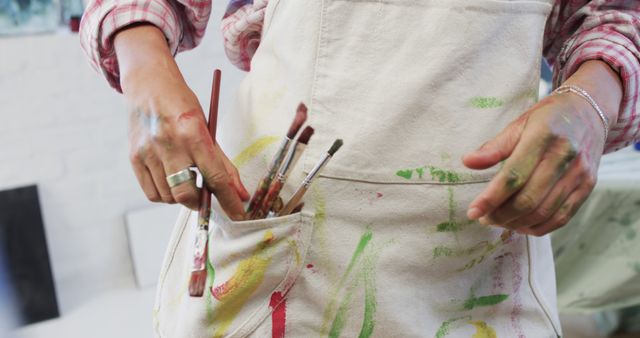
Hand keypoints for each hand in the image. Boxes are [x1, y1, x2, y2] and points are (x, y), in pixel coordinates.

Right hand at [115, 25, 248, 219]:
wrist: (148, 84)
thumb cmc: (183, 106)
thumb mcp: (207, 128)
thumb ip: (223, 163)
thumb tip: (241, 194)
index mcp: (193, 133)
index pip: (215, 176)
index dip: (229, 200)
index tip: (239, 215)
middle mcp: (169, 144)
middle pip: (186, 193)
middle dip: (200, 203)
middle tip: (206, 198)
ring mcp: (148, 152)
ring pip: (168, 197)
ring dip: (182, 197)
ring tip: (187, 181)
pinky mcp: (134, 157)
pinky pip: (152, 193)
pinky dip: (165, 195)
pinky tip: (171, 181)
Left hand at [463, 61, 621, 235]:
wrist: (589, 111)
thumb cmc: (547, 118)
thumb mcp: (518, 124)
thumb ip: (494, 147)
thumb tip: (467, 162)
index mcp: (542, 137)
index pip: (513, 176)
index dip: (491, 198)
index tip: (473, 211)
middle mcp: (564, 157)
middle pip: (529, 199)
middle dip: (501, 215)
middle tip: (484, 218)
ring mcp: (579, 173)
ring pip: (544, 212)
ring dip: (517, 223)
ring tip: (498, 220)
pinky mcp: (587, 186)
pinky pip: (562, 217)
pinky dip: (538, 227)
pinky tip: (521, 224)